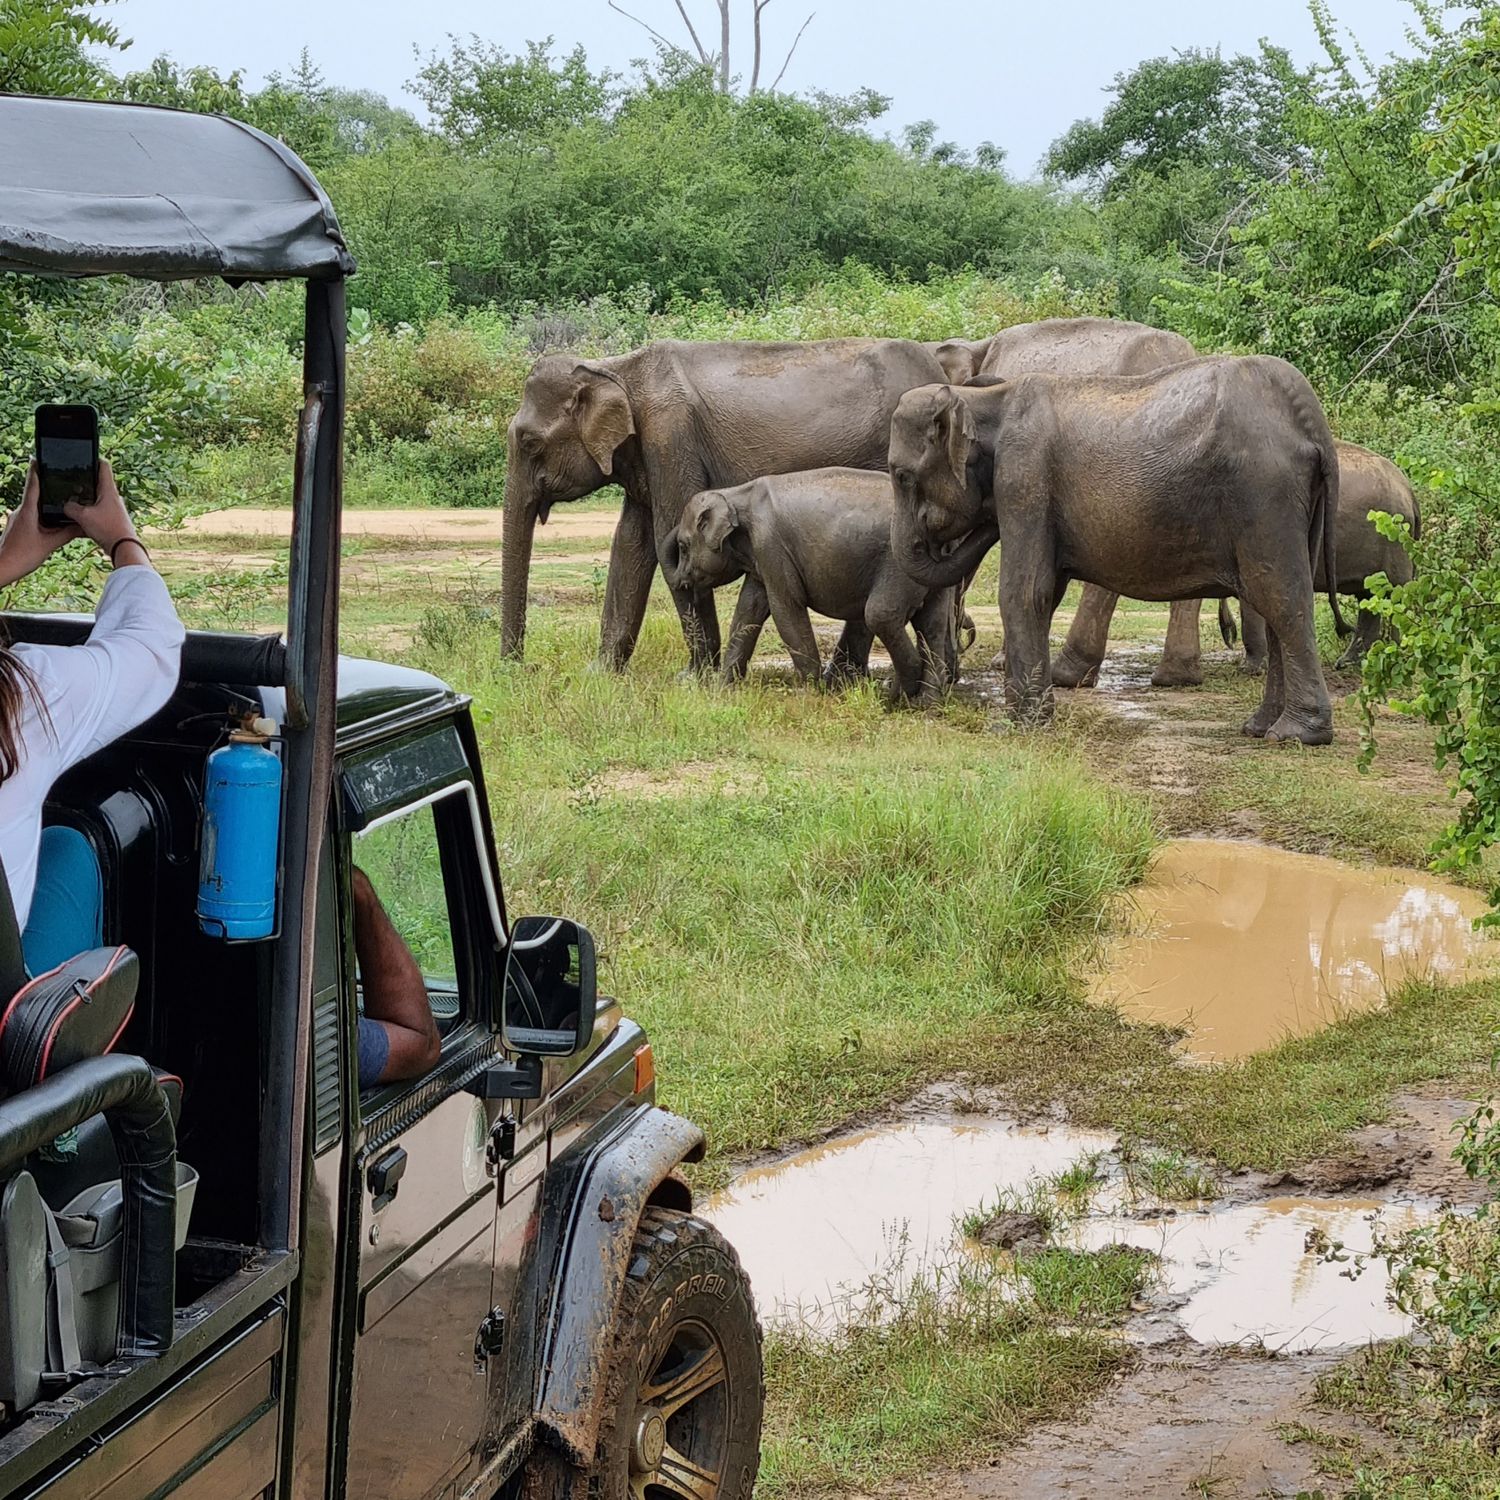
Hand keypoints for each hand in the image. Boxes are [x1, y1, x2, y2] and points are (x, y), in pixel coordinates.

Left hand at [0, 463, 82, 587]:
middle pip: (34, 496)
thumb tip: (83, 526)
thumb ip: (67, 533)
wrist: (2, 569)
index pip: (32, 486)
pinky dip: (42, 519)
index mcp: (27, 512)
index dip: (36, 471)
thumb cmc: (21, 556)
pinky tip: (50, 526)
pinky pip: (32, 519)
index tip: (38, 458)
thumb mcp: (49, 544)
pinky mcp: (17, 529)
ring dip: (46, 507)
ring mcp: (17, 520)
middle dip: (46, 489)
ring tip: (60, 506)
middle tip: (58, 481)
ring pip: (34, 509)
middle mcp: (20, 513)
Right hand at [63, 460, 136, 553]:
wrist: (124, 549)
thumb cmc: (108, 529)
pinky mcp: (113, 520)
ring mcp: (114, 509)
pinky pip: (98, 511)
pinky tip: (80, 517)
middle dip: (85, 481)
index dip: (94, 459)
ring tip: (72, 500)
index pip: (103, 466)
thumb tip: (66, 506)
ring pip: (97, 498)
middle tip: (71, 481)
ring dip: (86, 499)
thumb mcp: (83, 516)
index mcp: (109, 490)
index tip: (85, 456)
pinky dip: (89, 511)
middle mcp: (114, 497)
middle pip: (98, 483)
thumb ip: (70, 507)